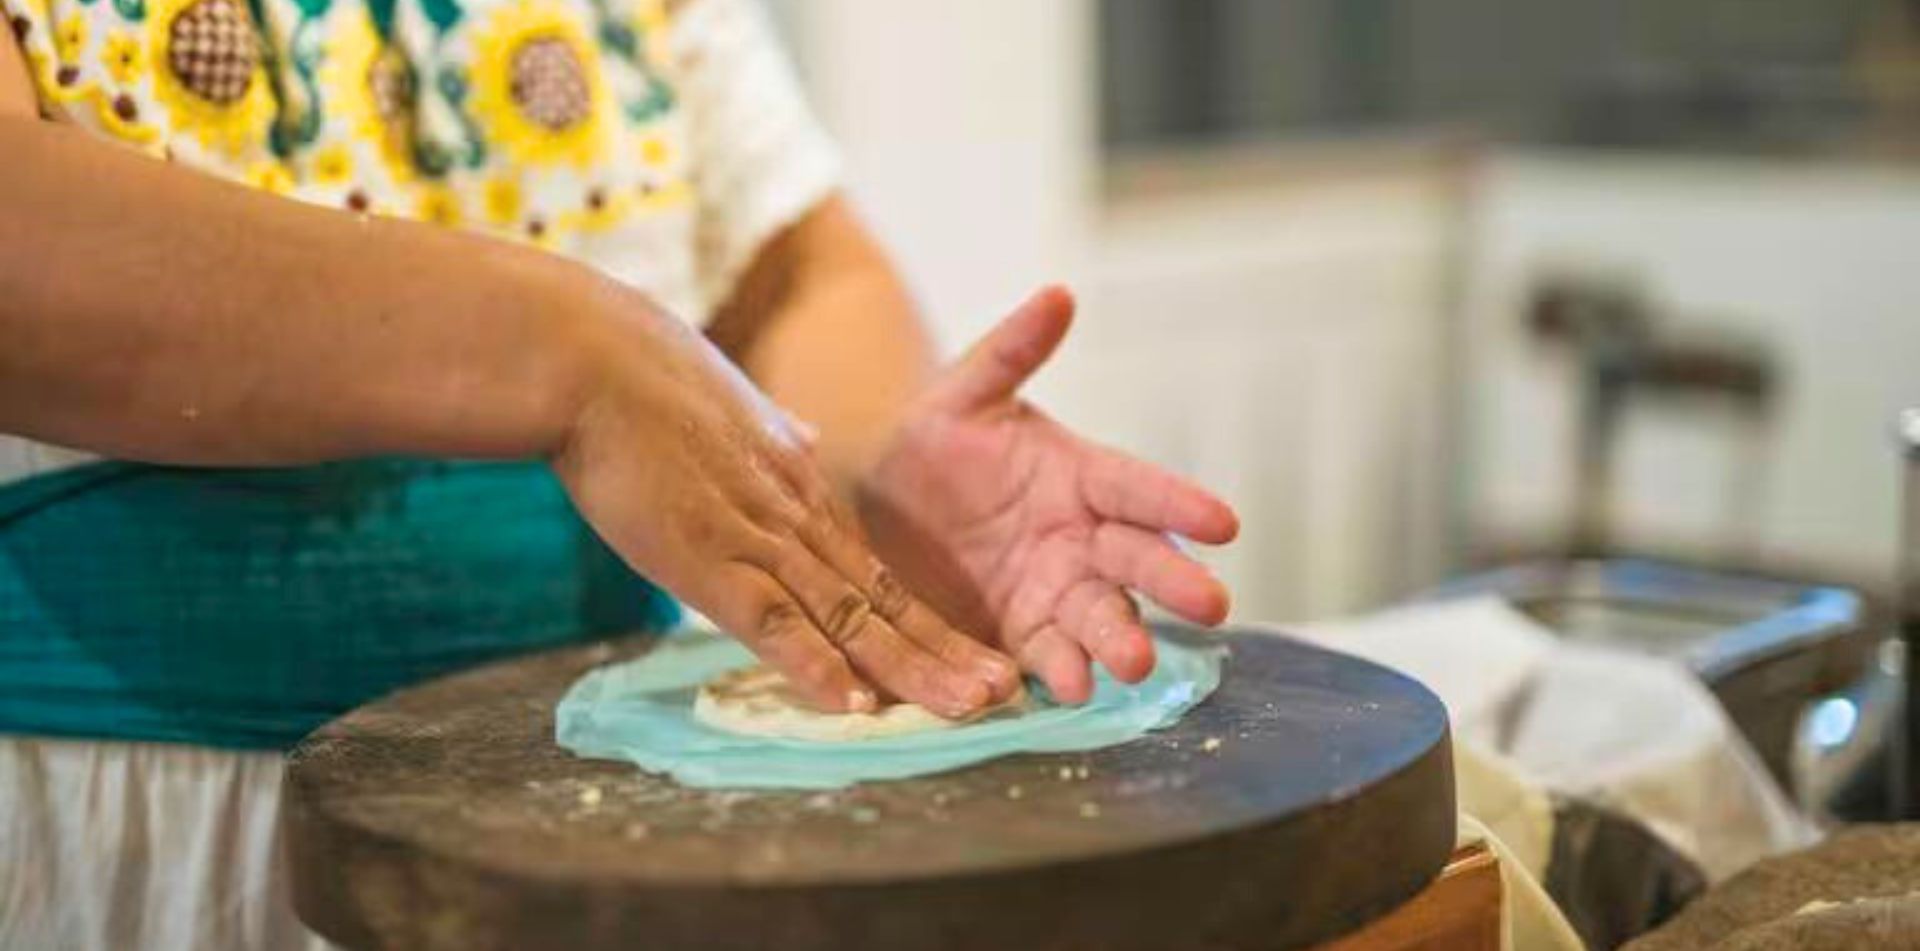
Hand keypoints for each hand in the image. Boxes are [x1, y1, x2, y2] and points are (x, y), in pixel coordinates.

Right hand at [549, 285, 1019, 716]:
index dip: (926, 620)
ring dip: (911, 667)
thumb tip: (807, 439)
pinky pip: (773, 620)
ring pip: (851, 615)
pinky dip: (815, 663)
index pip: (876, 572)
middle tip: (1006, 693)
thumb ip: (778, 437)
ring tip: (969, 707)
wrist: (595, 360)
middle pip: (885, 599)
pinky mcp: (708, 557)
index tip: (971, 655)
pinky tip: (855, 703)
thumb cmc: (647, 384)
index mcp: (801, 492)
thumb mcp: (737, 413)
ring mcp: (757, 538)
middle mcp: (795, 519)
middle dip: (946, 651)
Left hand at [856, 287, 1238, 702]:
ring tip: (1131, 663)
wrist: (876, 502)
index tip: (1224, 523)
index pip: (1140, 487)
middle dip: (1173, 583)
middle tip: (1211, 607)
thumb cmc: (933, 439)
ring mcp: (1053, 592)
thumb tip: (1058, 294)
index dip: (1180, 504)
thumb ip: (1011, 351)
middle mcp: (1081, 539)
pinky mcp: (1017, 636)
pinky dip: (1060, 673)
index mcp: (1081, 475)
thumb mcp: (963, 391)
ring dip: (1120, 641)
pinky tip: (1071, 690)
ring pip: (1101, 617)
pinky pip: (1045, 657)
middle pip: (1138, 561)